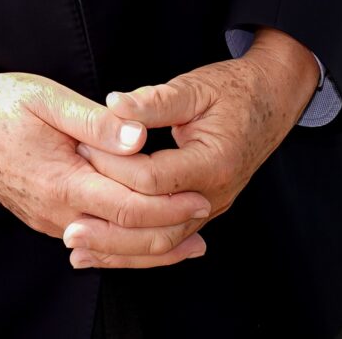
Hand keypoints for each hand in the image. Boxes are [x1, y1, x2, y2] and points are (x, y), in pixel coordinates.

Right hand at [0, 72, 212, 259]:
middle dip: (170, 231)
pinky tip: (146, 236)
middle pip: (126, 236)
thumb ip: (95, 121)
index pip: (128, 206)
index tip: (200, 194)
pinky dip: (126, 242)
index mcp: (61, 181)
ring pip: (111, 245)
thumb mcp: (47, 98)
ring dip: (152, 245)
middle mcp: (57, 211)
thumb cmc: (0, 105)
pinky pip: (94, 239)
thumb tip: (138, 136)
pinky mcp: (47, 219)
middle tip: (205, 217)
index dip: (168, 205)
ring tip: (190, 240)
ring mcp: (50, 220)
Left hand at [68, 29, 319, 267]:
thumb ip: (153, 100)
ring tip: (77, 253)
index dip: (113, 167)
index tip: (81, 150)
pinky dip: (137, 249)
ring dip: (120, 252)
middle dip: (110, 232)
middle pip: (157, 227)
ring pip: (163, 244)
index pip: (152, 179)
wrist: (272, 100)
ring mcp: (212, 208)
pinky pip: (169, 240)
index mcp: (213, 162)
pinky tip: (106, 252)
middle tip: (69, 229)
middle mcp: (214, 194)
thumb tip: (112, 105)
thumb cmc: (233, 90)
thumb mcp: (194, 87)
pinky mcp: (203, 211)